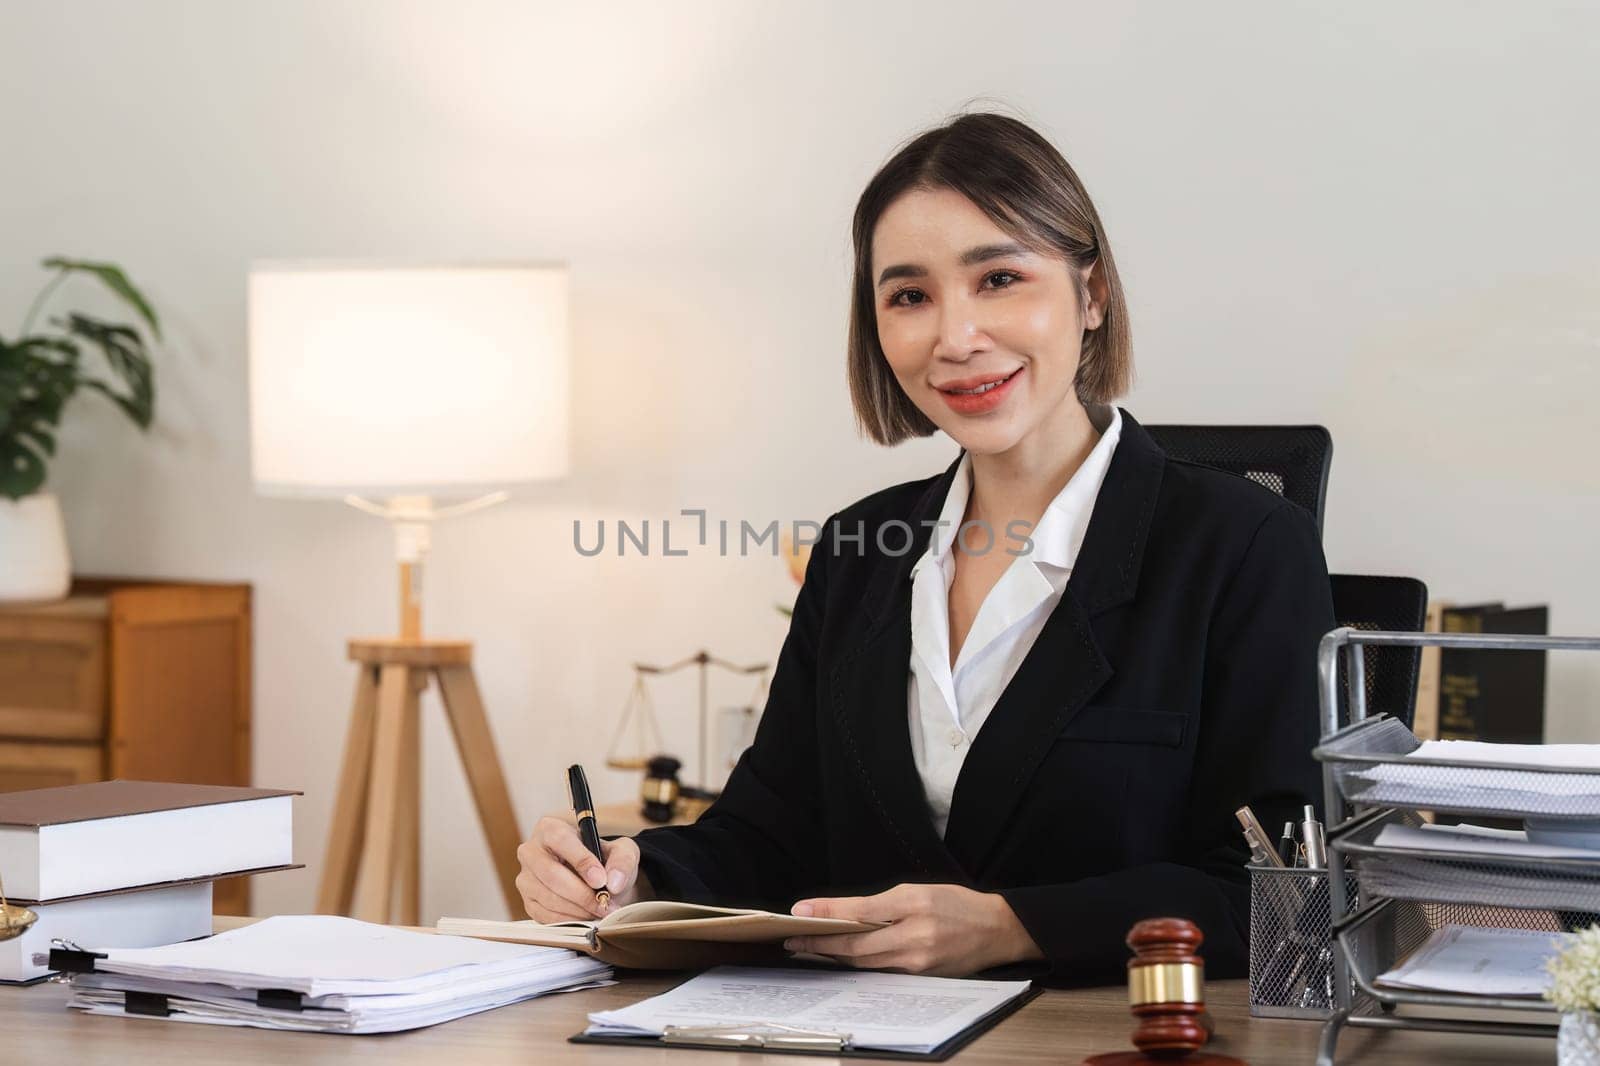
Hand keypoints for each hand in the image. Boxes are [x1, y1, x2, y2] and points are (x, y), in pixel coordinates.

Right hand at [515, 815, 649, 921]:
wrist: (596, 880)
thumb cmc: (604, 860)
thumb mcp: (622, 851)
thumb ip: (622, 861)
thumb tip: (613, 882)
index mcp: (549, 829)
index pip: (560, 841)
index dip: (581, 861)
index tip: (601, 880)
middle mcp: (531, 852)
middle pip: (551, 875)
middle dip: (581, 894)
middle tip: (605, 903)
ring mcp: (526, 878)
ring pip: (548, 898)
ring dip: (578, 909)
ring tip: (600, 910)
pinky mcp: (528, 902)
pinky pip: (545, 916)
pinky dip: (570, 920)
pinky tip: (587, 916)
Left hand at [783, 883, 1042, 976]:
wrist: (998, 930)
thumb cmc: (958, 905)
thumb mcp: (918, 891)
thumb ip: (881, 904)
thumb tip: (843, 913)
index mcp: (912, 905)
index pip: (859, 912)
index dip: (827, 913)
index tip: (798, 912)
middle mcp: (914, 936)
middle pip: (856, 945)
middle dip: (821, 943)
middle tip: (793, 940)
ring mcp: (918, 962)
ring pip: (865, 962)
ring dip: (834, 957)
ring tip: (809, 950)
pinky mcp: (921, 978)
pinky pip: (882, 971)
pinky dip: (859, 966)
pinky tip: (842, 960)